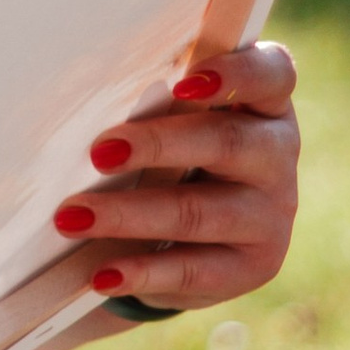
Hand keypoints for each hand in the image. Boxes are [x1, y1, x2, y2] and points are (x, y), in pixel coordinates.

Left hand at [50, 42, 300, 317]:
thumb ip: (155, 101)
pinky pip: (196, 269)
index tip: (181, 82)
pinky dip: (144, 272)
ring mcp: (272, 213)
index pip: (272, 75)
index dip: (235, 75)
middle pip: (227, 142)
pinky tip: (103, 274)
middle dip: (157, 145)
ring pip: (200, 212)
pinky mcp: (257, 266)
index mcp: (264, 103)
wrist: (201, 235)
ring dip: (130, 214)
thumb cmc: (178, 153)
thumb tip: (80, 94)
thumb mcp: (174, 121)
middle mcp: (277, 153)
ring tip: (72, 218)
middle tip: (98, 152)